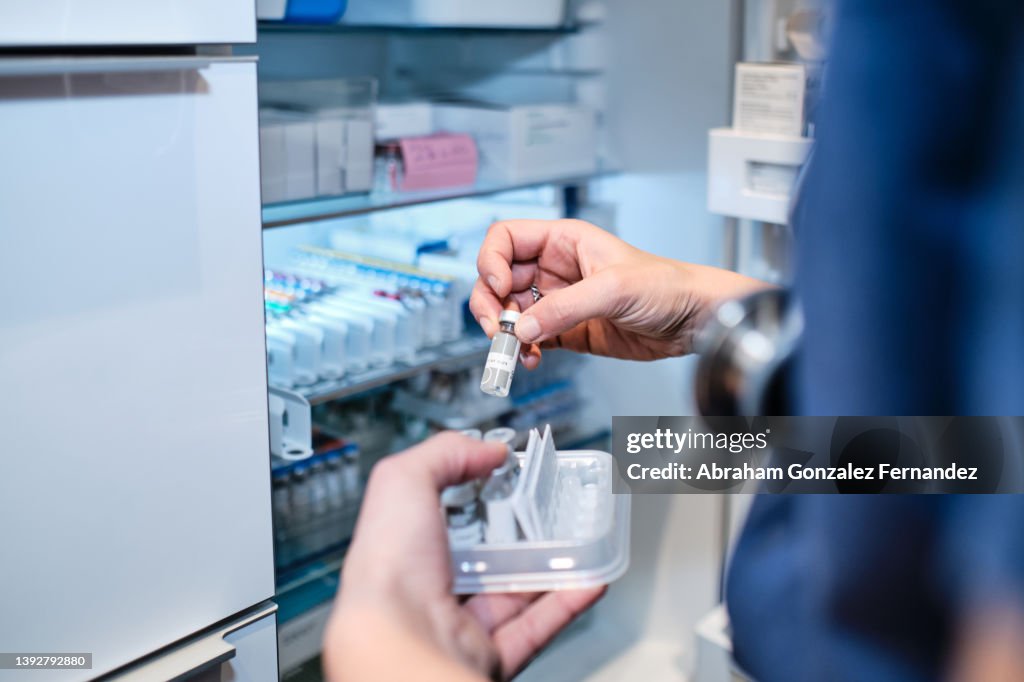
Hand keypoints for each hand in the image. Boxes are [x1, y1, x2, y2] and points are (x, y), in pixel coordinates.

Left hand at [323, 432, 604, 681]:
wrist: (400, 643)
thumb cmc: (386, 572)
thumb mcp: (403, 481)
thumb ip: (445, 453)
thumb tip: (488, 449)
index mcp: (405, 550)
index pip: (442, 516)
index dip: (475, 493)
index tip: (509, 473)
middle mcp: (432, 589)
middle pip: (487, 555)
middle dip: (520, 531)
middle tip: (551, 506)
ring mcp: (464, 624)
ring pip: (517, 592)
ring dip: (551, 565)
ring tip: (579, 537)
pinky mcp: (495, 653)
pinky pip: (540, 625)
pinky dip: (567, 601)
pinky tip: (588, 576)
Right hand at [471, 219, 768, 366]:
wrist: (694, 321)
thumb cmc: (668, 286)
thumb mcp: (614, 289)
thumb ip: (564, 308)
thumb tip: (522, 328)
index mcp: (564, 241)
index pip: (506, 239)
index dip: (492, 261)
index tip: (500, 288)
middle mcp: (556, 267)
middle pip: (499, 278)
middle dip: (490, 303)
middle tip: (496, 327)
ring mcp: (559, 300)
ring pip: (510, 312)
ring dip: (505, 332)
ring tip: (515, 349)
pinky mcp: (567, 330)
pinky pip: (531, 338)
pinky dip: (524, 350)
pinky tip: (532, 359)